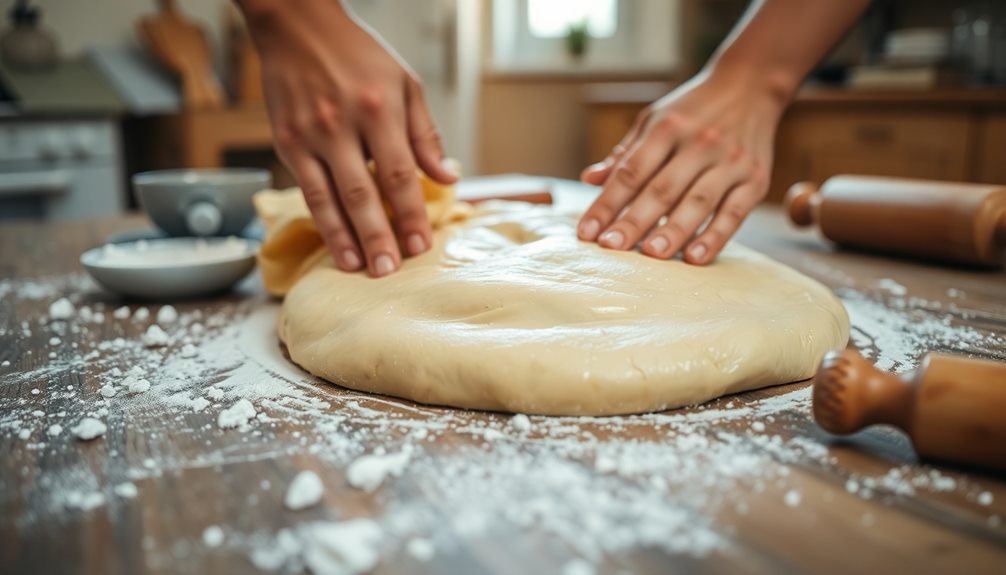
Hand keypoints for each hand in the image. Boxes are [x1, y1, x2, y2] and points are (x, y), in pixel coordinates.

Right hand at [241, 0, 457, 276]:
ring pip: (330, 198)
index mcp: (379, 108)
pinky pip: (307, 191)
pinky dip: (323, 222)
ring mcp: (310, 135)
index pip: (400, 173)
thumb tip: (448, 178)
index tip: (421, 245)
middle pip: (364, 192)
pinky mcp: (286, 143)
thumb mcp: (405, 83)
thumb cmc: (359, 55)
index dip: (411, 214)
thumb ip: (425, 135)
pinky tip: (337, 245)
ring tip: (362, 268)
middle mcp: (342, 124)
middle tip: (390, 271)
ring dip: (347, 238)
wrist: (298, 27)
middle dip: (379, 236)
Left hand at [578, 70, 784, 264]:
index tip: (587, 232)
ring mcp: (730, 161)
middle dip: (634, 221)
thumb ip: (626, 153)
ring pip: (698, 202)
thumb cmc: (693, 110)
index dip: (607, 204)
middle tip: (611, 247)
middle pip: (662, 189)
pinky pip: (734, 213)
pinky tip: (694, 257)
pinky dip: (715, 237)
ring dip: (673, 231)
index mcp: (667, 127)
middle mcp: (700, 142)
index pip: (631, 172)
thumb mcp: (655, 119)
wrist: (752, 85)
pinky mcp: (756, 179)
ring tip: (651, 255)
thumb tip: (590, 179)